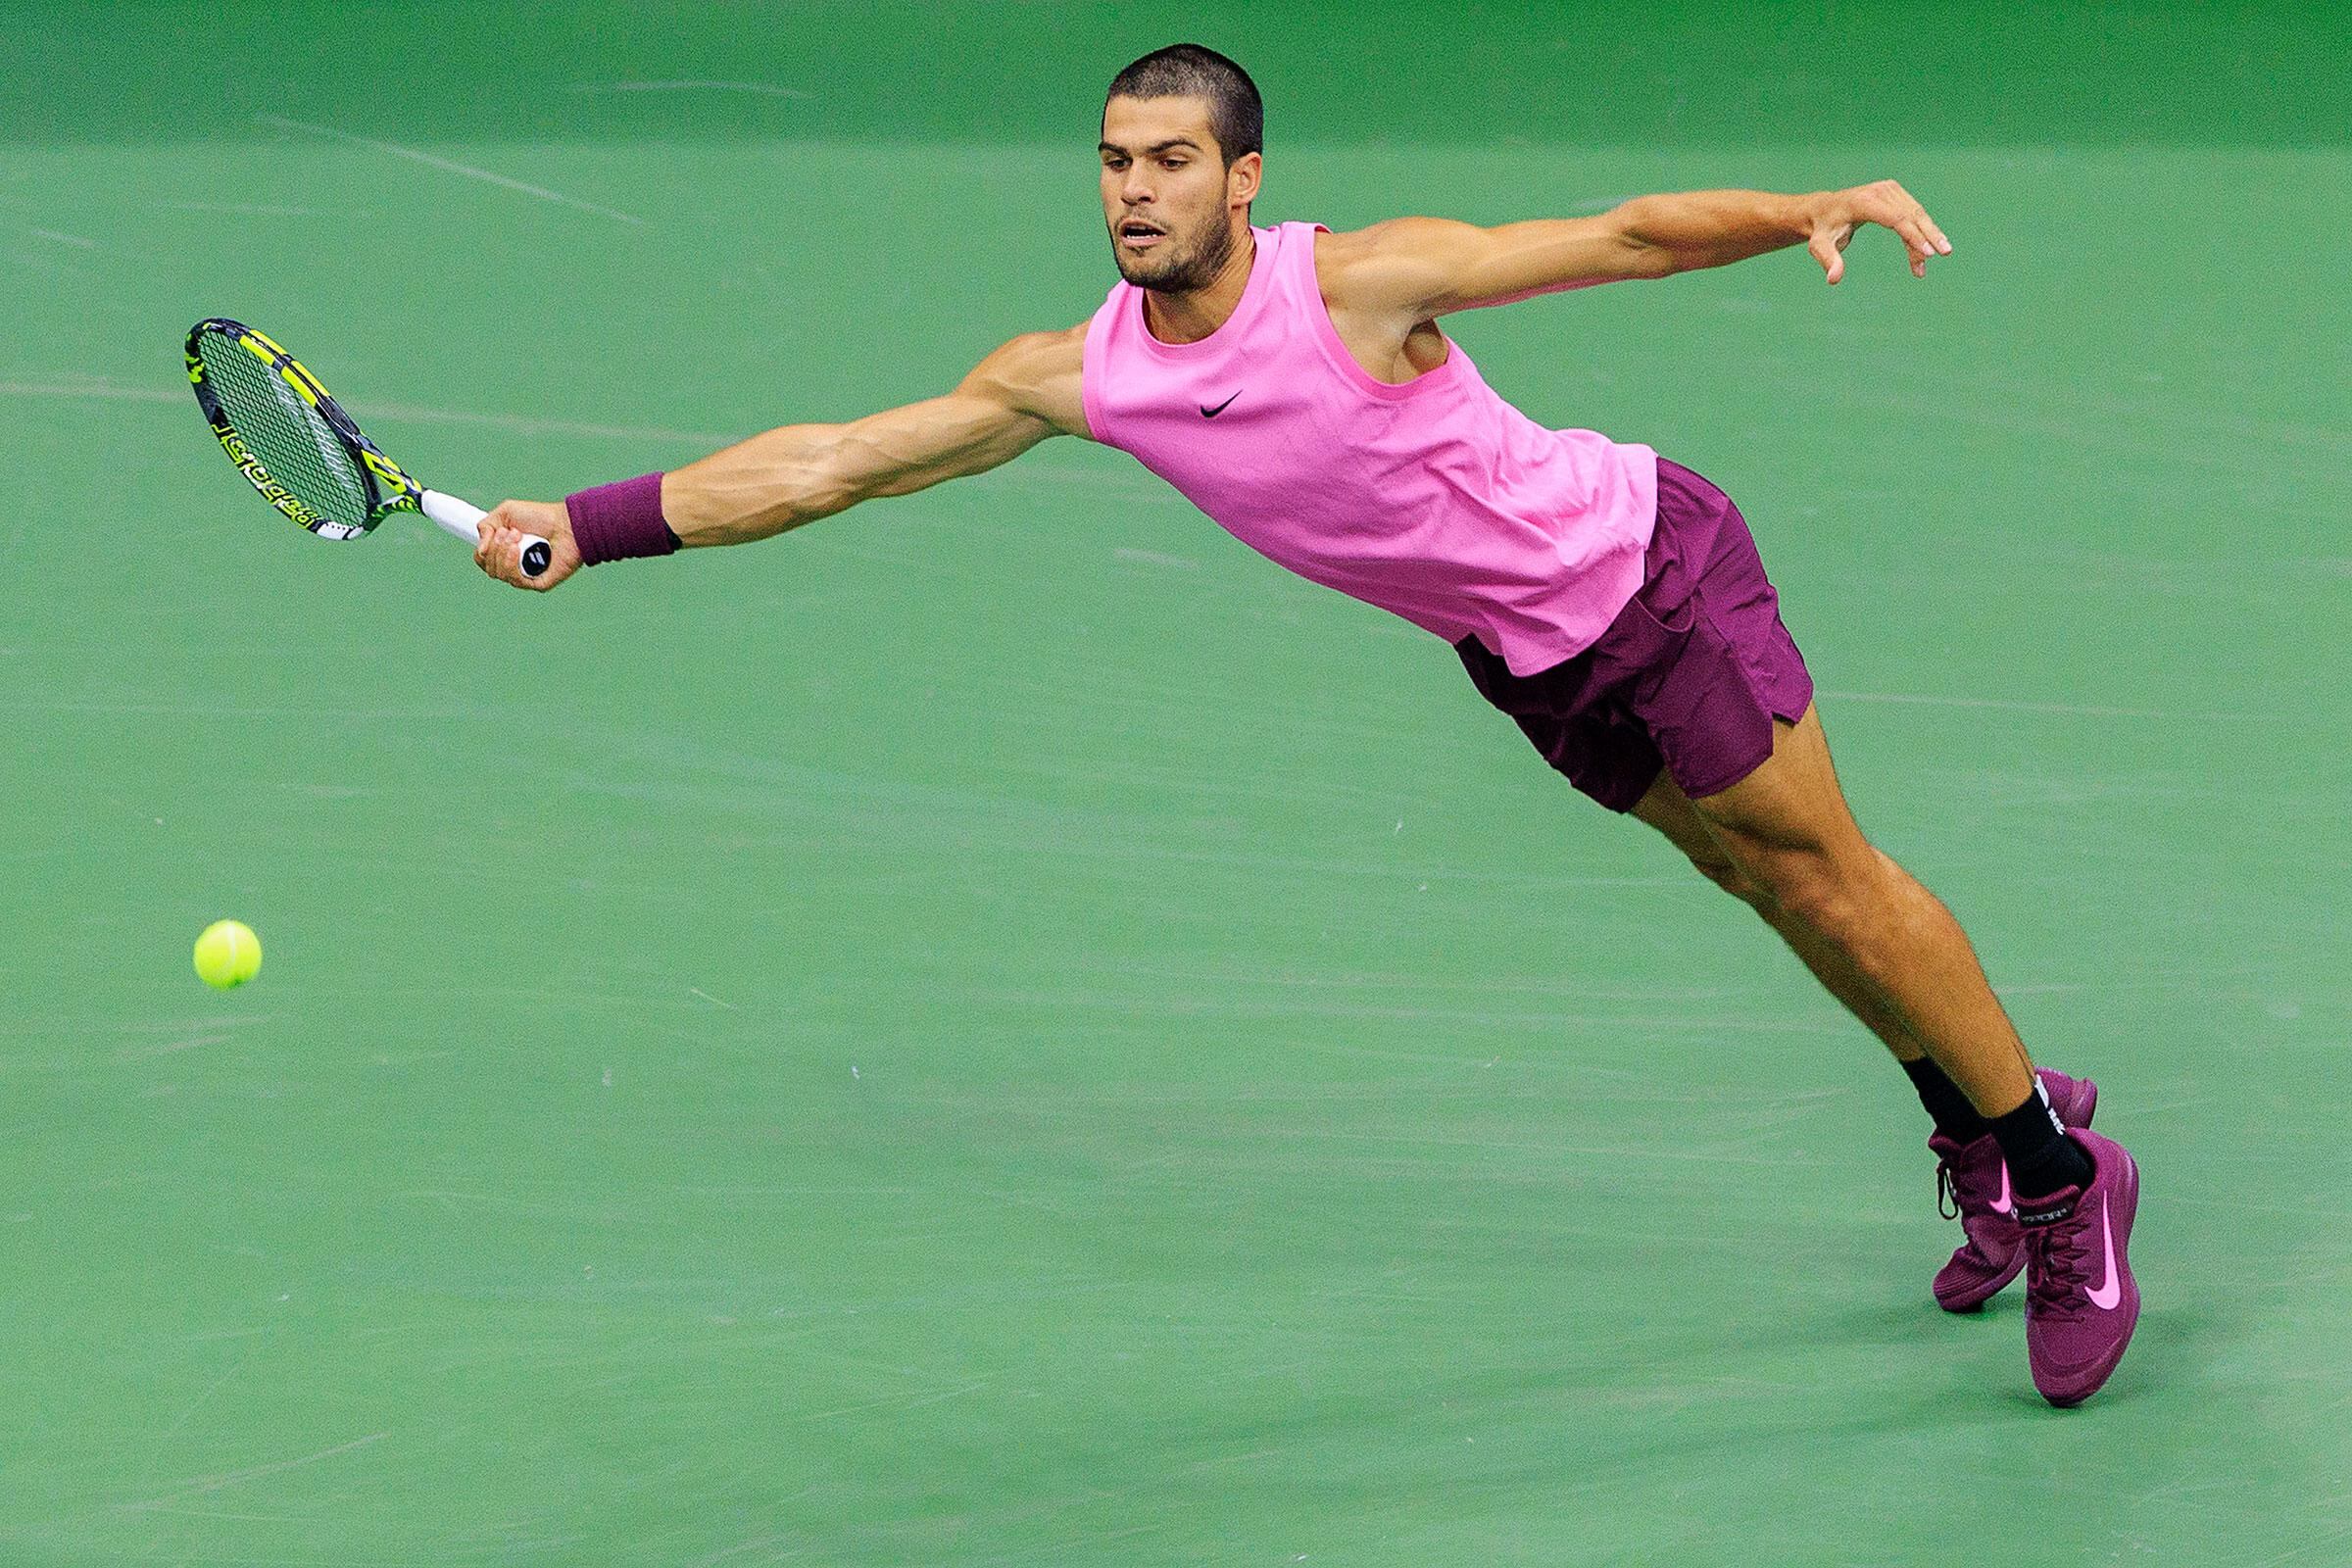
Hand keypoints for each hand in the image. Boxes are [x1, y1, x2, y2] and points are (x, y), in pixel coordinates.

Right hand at [472, 498, 583, 590]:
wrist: (566, 523)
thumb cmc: (541, 517)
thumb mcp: (505, 512)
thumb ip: (485, 526)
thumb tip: (480, 551)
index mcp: (504, 551)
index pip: (483, 560)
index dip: (484, 550)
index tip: (495, 532)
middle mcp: (514, 565)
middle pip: (489, 568)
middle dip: (496, 547)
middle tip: (512, 532)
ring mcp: (525, 576)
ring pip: (499, 574)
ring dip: (503, 553)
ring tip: (518, 537)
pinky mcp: (538, 583)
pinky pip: (516, 581)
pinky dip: (512, 564)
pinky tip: (517, 550)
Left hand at [1806, 180, 1951, 283]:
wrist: (1824, 210)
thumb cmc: (1823, 230)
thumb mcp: (1820, 246)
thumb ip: (1828, 260)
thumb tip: (1833, 279)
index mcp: (1864, 202)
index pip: (1895, 219)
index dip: (1913, 236)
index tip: (1928, 253)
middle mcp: (1880, 191)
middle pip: (1911, 215)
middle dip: (1928, 236)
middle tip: (1944, 254)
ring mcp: (1889, 190)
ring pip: (1916, 215)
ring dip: (1928, 236)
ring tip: (1936, 258)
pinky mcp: (1895, 193)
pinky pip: (1913, 214)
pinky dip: (1921, 232)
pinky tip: (1927, 251)